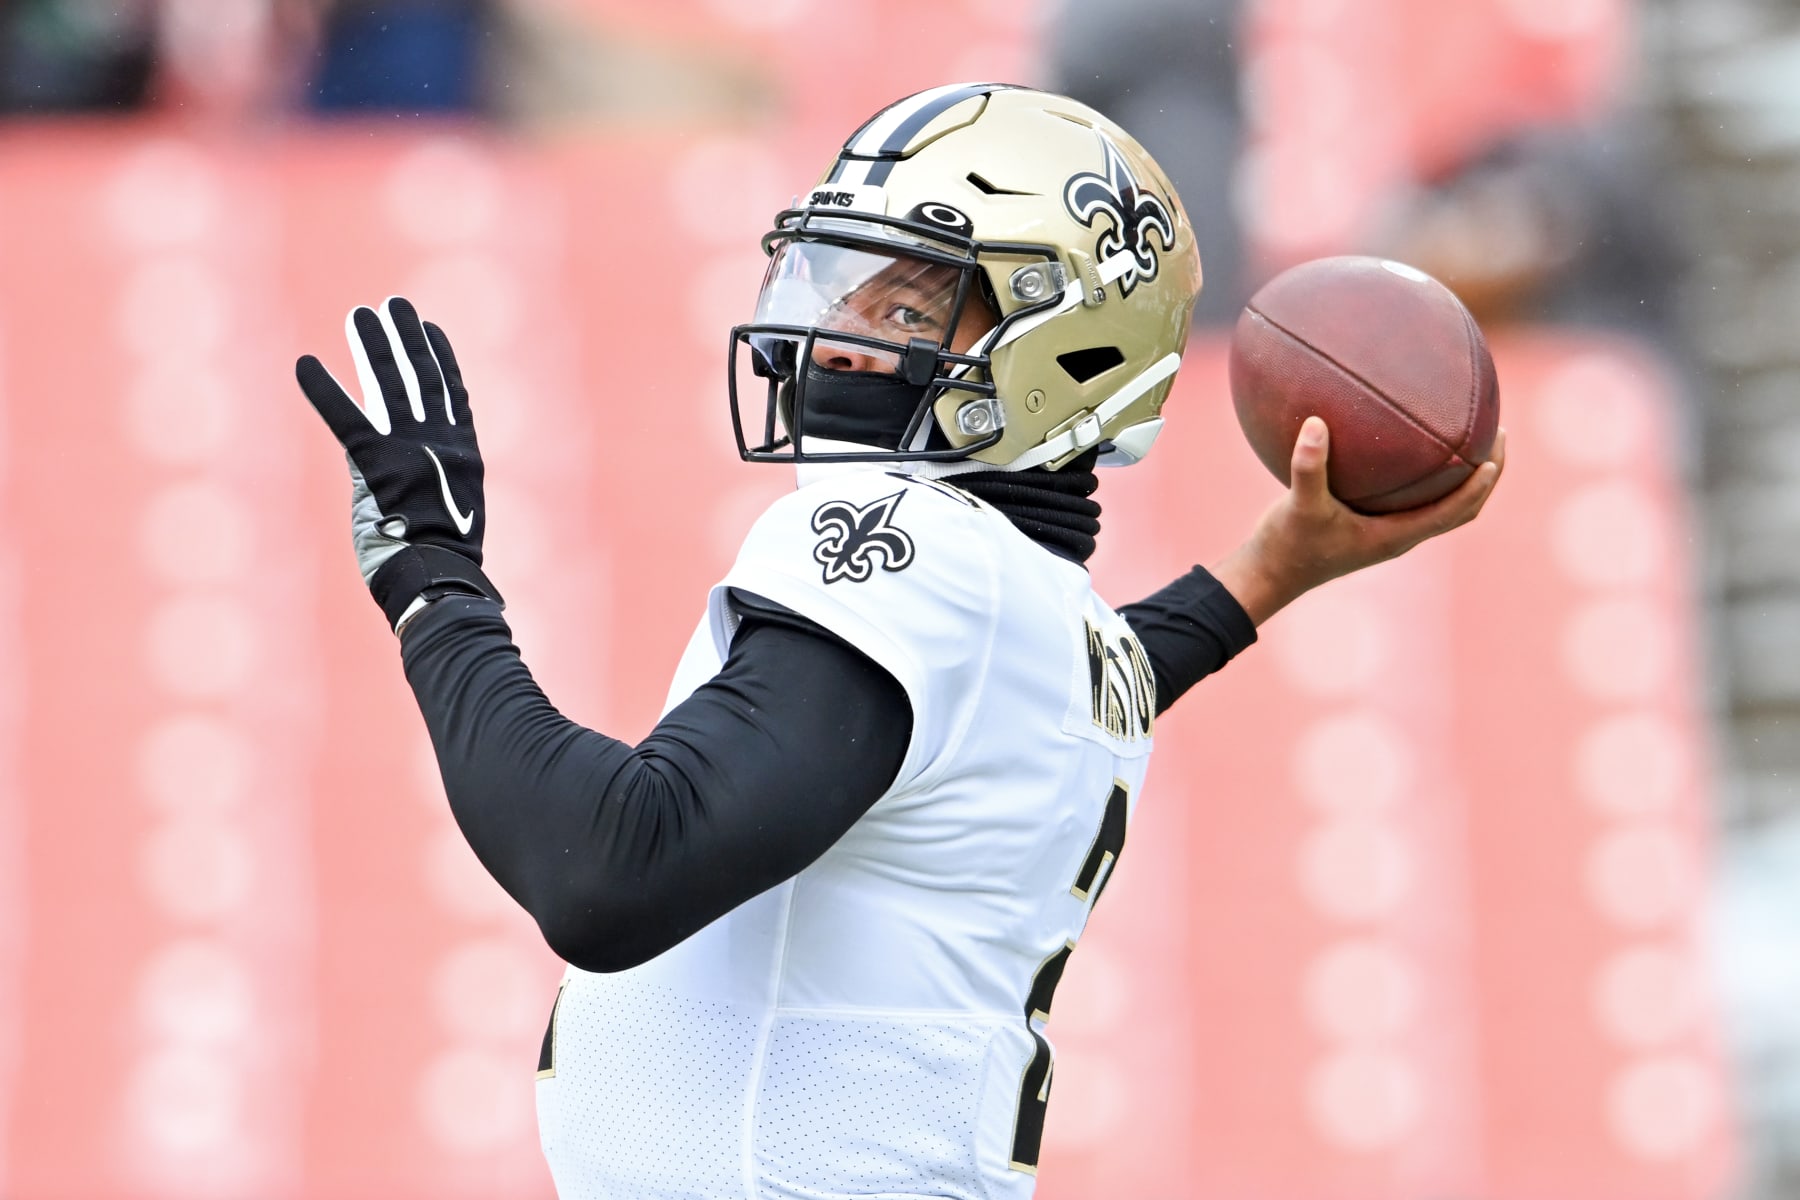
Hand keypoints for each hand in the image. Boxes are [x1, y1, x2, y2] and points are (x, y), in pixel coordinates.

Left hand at [296, 297, 500, 628]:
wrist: (437, 575)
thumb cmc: (443, 564)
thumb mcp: (450, 520)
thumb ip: (433, 492)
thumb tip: (412, 490)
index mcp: (463, 456)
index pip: (452, 395)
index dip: (440, 359)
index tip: (430, 330)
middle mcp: (441, 443)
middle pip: (422, 378)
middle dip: (406, 339)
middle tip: (393, 305)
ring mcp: (410, 449)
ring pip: (390, 385)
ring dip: (373, 347)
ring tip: (361, 315)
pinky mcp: (375, 461)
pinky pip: (346, 417)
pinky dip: (324, 390)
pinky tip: (306, 364)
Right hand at [1212, 416, 1505, 625]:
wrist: (1268, 575)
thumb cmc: (1287, 546)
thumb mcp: (1298, 506)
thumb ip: (1309, 467)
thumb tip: (1315, 423)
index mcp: (1396, 536)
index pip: (1455, 511)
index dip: (1479, 485)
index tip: (1494, 454)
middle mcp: (1399, 535)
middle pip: (1461, 509)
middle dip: (1484, 476)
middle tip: (1495, 434)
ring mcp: (1385, 532)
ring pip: (1440, 505)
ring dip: (1461, 477)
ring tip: (1467, 436)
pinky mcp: (1369, 525)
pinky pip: (1409, 498)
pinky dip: (1421, 475)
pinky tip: (1404, 442)